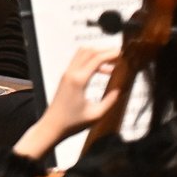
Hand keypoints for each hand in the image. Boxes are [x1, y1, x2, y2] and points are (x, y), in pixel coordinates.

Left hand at [17, 43, 123, 158]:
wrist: (52, 125)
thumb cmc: (74, 123)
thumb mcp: (96, 115)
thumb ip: (110, 101)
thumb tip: (121, 89)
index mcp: (78, 80)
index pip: (96, 59)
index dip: (111, 54)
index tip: (124, 54)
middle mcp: (71, 73)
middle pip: (88, 51)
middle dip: (105, 50)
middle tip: (121, 55)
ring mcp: (67, 73)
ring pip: (82, 54)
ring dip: (98, 54)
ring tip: (115, 63)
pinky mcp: (66, 77)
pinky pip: (80, 62)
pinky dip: (92, 61)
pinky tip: (106, 72)